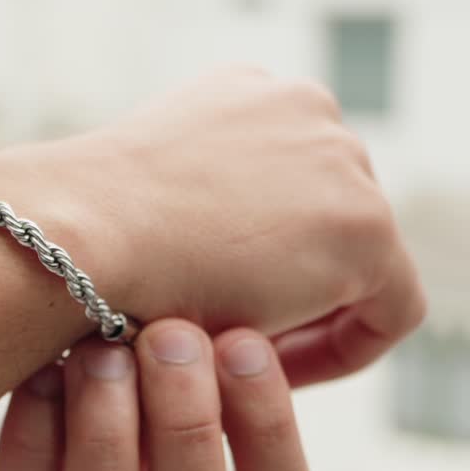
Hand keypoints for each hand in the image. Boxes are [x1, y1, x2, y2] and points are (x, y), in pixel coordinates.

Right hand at [0, 66, 425, 384]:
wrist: (78, 235)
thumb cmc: (84, 232)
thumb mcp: (140, 199)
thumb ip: (189, 208)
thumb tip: (197, 258)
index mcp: (245, 92)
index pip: (289, 179)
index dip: (266, 256)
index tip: (224, 307)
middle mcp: (303, 105)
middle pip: (330, 213)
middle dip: (293, 278)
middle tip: (239, 342)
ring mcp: (341, 159)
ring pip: (359, 259)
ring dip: (310, 311)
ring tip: (250, 360)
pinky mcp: (366, 226)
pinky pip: (391, 307)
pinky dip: (347, 348)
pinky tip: (280, 378)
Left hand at [0, 320, 315, 470]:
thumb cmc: (104, 454)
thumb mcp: (165, 427)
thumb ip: (210, 387)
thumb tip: (254, 298)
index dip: (271, 431)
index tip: (244, 340)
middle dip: (189, 427)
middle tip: (170, 336)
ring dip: (110, 438)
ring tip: (103, 352)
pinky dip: (34, 451)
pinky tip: (41, 379)